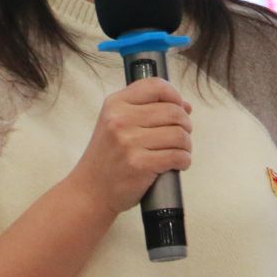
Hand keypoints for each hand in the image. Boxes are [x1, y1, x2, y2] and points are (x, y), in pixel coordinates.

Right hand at [67, 78, 192, 216]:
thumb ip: (145, 109)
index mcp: (115, 104)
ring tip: (179, 151)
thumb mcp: (114, 123)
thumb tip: (185, 105)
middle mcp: (120, 120)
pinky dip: (184, 160)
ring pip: (179, 135)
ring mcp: (129, 142)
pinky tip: (178, 163)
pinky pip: (177, 156)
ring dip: (186, 145)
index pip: (155, 86)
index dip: (175, 95)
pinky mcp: (140, 164)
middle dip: (185, 124)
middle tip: (181, 136)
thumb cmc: (108, 157)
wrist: (89, 191)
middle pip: (173, 112)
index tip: (180, 108)